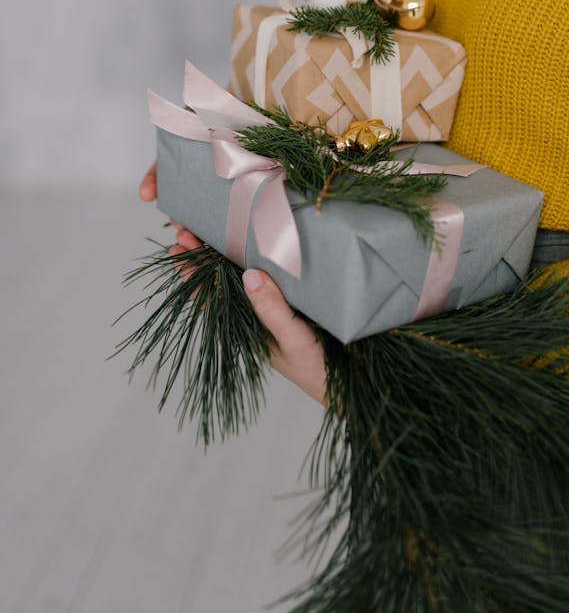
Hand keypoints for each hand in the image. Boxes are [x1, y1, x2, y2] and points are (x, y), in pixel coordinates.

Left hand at [138, 164, 325, 403]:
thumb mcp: (294, 338)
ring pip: (235, 277)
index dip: (192, 272)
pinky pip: (260, 279)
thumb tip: (249, 275)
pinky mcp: (286, 303)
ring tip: (199, 231)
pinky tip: (243, 246)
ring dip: (219, 254)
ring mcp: (267, 309)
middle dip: (200, 256)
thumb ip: (272, 309)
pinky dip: (247, 260)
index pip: (210, 296)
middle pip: (217, 282)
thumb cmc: (316, 367)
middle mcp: (251, 315)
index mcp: (246, 326)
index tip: (176, 248)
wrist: (347, 382)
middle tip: (182, 230)